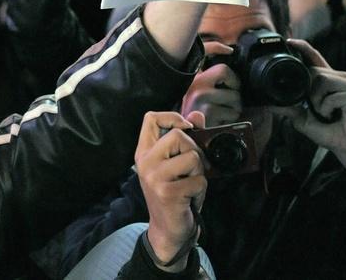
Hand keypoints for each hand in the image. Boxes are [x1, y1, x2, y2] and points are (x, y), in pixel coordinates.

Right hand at [135, 110, 206, 269]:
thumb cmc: (175, 194)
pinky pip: (198, 180)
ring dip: (200, 171)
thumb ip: (186, 139)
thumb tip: (197, 115)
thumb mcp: (177, 165)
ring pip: (191, 156)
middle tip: (191, 168)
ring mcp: (155, 176)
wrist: (168, 230)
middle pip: (178, 135)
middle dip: (194, 150)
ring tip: (191, 183)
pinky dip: (201, 189)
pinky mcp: (168, 192)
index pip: (151, 118)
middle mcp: (145, 161)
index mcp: (144, 151)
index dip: (172, 116)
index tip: (186, 128)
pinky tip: (191, 197)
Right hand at [180, 41, 242, 127]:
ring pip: (234, 96)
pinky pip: (232, 111)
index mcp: (192, 75)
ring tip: (221, 112)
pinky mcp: (207, 109)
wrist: (189, 135)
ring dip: (234, 107)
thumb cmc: (198, 113)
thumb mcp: (199, 90)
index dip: (216, 47)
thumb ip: (208, 71)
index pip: (203, 51)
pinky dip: (230, 118)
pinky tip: (219, 121)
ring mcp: (200, 94)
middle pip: (226, 71)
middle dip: (233, 88)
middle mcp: (194, 82)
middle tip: (226, 99)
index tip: (229, 50)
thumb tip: (228, 49)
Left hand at [286, 39, 345, 167]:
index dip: (303, 48)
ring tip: (326, 113)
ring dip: (317, 100)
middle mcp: (341, 80)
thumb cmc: (334, 134)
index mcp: (330, 82)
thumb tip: (269, 104)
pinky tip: (335, 116)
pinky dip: (326, 109)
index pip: (316, 59)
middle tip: (316, 108)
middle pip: (314, 71)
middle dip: (308, 90)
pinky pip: (329, 96)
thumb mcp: (305, 121)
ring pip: (320, 79)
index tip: (290, 42)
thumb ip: (290, 110)